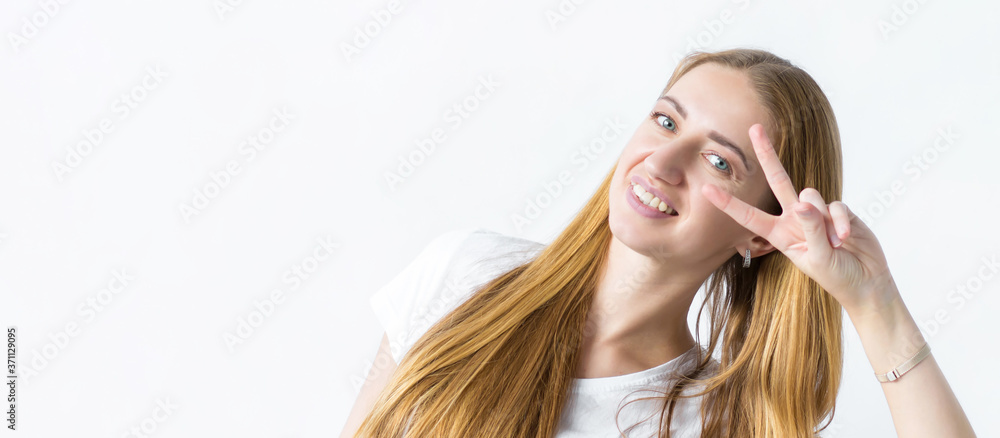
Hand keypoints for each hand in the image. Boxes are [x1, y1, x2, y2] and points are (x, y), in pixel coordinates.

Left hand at [701, 123, 896, 314]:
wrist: (865, 282)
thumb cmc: (835, 275)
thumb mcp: (817, 257)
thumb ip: (810, 228)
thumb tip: (804, 202)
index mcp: (779, 234)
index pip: (748, 215)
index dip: (728, 203)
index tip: (706, 188)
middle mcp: (794, 218)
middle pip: (778, 179)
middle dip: (767, 154)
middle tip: (755, 128)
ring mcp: (817, 212)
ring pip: (810, 195)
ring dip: (823, 221)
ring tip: (834, 244)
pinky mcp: (839, 210)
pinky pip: (836, 206)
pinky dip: (841, 222)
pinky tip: (846, 238)